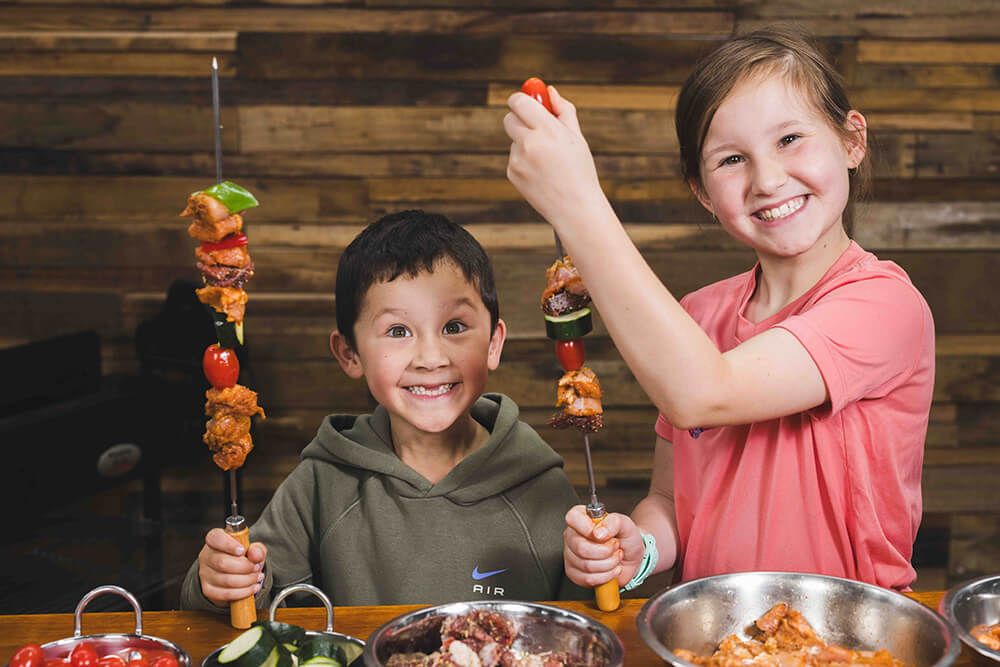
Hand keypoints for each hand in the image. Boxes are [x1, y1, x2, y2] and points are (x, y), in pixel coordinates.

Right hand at [197, 527, 266, 605]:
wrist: (234, 574)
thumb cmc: (242, 557)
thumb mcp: (252, 549)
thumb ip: (257, 549)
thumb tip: (255, 555)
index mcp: (214, 539)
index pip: (215, 538)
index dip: (228, 544)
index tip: (242, 550)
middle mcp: (206, 556)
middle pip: (222, 563)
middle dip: (245, 567)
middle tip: (257, 567)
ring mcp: (205, 574)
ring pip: (226, 580)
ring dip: (247, 580)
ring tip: (257, 577)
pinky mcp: (208, 590)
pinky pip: (226, 594)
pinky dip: (243, 592)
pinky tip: (253, 587)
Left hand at [504, 85, 607, 230]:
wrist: (575, 208)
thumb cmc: (580, 171)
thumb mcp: (577, 138)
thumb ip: (563, 111)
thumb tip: (550, 92)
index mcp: (548, 129)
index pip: (519, 101)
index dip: (521, 98)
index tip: (526, 100)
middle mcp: (529, 142)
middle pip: (509, 118)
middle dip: (519, 118)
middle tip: (534, 126)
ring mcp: (518, 159)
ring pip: (514, 140)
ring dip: (525, 143)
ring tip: (548, 161)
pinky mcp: (512, 173)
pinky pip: (514, 158)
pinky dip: (524, 161)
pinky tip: (541, 173)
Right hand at [563, 505, 644, 587]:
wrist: (630, 557)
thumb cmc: (625, 538)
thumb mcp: (625, 524)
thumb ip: (613, 522)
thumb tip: (598, 533)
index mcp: (580, 518)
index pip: (572, 518)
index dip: (588, 529)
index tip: (604, 535)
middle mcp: (572, 536)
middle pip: (581, 548)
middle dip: (606, 551)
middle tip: (615, 547)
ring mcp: (570, 555)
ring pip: (587, 566)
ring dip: (609, 564)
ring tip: (615, 557)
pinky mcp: (574, 573)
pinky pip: (588, 579)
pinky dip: (606, 576)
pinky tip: (611, 569)